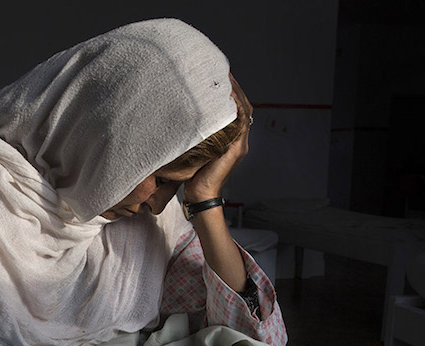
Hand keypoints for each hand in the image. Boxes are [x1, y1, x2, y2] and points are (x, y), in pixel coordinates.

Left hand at [183, 74, 251, 202]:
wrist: (199, 195)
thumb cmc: (193, 176)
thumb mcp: (195, 150)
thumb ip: (196, 136)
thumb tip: (180, 120)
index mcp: (231, 140)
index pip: (236, 110)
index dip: (231, 93)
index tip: (220, 77)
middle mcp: (239, 140)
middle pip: (243, 106)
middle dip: (235, 87)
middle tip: (224, 70)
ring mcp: (240, 144)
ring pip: (244, 111)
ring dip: (236, 92)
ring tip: (227, 76)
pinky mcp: (237, 149)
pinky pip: (241, 123)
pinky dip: (236, 107)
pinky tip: (228, 94)